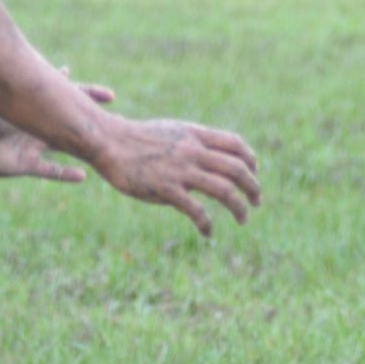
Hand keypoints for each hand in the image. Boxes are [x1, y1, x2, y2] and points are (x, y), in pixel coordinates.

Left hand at [0, 83, 109, 181]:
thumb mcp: (10, 101)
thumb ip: (28, 88)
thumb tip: (54, 68)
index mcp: (35, 109)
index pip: (67, 99)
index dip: (88, 95)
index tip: (110, 96)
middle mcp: (38, 126)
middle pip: (72, 124)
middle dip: (93, 123)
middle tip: (116, 122)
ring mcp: (34, 146)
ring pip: (66, 148)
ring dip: (84, 150)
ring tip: (105, 151)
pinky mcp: (26, 164)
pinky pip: (51, 171)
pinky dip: (65, 175)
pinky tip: (82, 176)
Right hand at [91, 116, 261, 236]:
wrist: (107, 142)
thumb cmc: (137, 138)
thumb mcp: (173, 131)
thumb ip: (196, 142)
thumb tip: (215, 155)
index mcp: (196, 136)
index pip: (236, 145)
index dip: (251, 160)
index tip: (254, 173)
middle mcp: (194, 152)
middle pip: (238, 170)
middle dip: (253, 188)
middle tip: (257, 202)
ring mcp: (181, 170)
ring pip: (225, 191)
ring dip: (240, 208)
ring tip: (244, 219)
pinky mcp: (166, 189)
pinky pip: (197, 210)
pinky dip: (207, 224)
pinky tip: (208, 232)